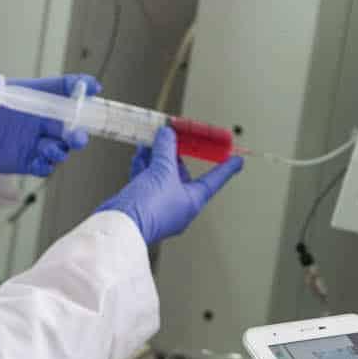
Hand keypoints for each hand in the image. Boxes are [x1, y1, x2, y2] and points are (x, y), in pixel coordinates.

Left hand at [0, 72, 96, 176]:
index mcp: (29, 94)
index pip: (60, 88)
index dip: (79, 87)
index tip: (91, 88)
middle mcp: (35, 117)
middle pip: (68, 120)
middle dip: (79, 126)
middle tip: (78, 133)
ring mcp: (30, 139)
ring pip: (60, 144)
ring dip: (64, 148)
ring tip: (54, 149)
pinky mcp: (22, 159)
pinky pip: (43, 164)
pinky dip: (47, 164)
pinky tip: (42, 162)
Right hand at [99, 125, 242, 246]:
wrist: (119, 224)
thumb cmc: (148, 207)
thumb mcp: (162, 170)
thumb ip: (166, 149)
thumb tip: (167, 134)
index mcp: (192, 202)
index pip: (213, 181)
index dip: (226, 168)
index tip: (238, 161)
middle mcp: (177, 205)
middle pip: (182, 174)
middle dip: (175, 154)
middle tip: (173, 136)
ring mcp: (158, 205)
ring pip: (161, 176)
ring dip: (157, 157)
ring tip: (152, 140)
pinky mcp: (141, 203)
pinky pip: (146, 180)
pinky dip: (144, 166)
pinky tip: (140, 154)